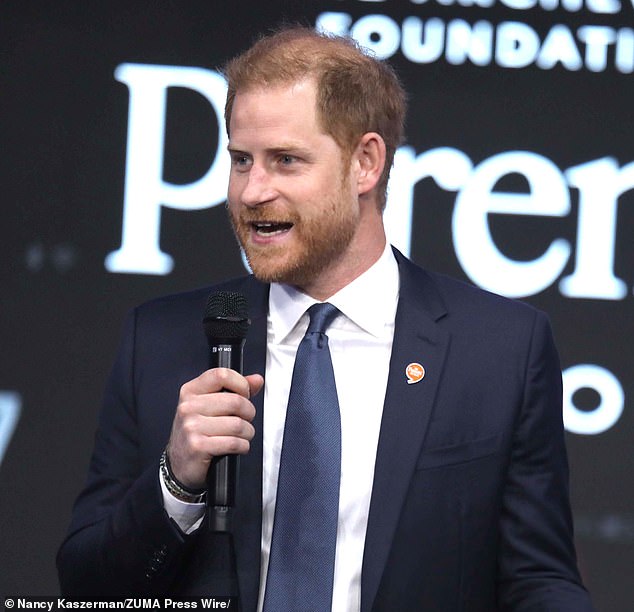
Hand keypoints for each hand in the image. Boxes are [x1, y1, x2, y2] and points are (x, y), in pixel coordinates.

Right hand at [166, 368, 263, 488]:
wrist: (178, 463)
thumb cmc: (196, 432)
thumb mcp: (209, 406)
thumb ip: (234, 390)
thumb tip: (256, 380)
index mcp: (191, 391)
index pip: (222, 375)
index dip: (241, 384)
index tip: (245, 394)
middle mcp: (188, 407)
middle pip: (235, 401)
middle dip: (249, 413)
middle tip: (245, 419)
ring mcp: (191, 426)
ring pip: (238, 424)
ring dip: (247, 433)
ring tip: (240, 435)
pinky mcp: (198, 446)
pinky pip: (234, 442)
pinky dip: (242, 446)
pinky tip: (236, 446)